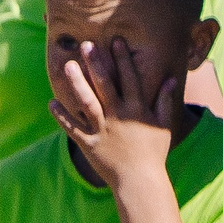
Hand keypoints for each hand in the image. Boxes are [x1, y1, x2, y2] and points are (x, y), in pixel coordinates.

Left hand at [50, 35, 179, 188]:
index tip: (116, 40)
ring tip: (68, 65)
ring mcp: (102, 130)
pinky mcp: (88, 144)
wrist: (139, 181)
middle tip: (87, 45)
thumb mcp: (164, 125)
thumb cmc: (153, 153)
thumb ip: (164, 101)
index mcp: (137, 109)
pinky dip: (61, 116)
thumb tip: (171, 79)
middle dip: (96, 64)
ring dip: (77, 83)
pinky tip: (51, 103)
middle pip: (105, 85)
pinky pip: (72, 128)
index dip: (123, 58)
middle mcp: (118, 116)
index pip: (130, 78)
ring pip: (87, 102)